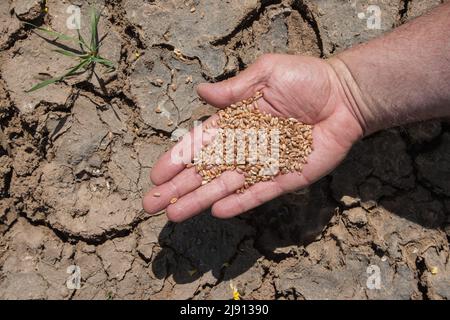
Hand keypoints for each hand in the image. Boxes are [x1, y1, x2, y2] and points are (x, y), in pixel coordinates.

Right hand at [142, 54, 362, 221]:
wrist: (345, 95)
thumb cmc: (306, 79)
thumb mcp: (266, 74)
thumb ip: (233, 89)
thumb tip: (200, 93)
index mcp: (236, 121)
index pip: (200, 144)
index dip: (177, 158)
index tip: (156, 174)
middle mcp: (245, 146)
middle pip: (205, 170)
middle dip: (178, 187)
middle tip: (151, 204)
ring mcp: (264, 164)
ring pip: (226, 185)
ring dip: (200, 199)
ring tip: (174, 214)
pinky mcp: (286, 177)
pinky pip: (258, 193)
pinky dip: (238, 202)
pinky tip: (216, 210)